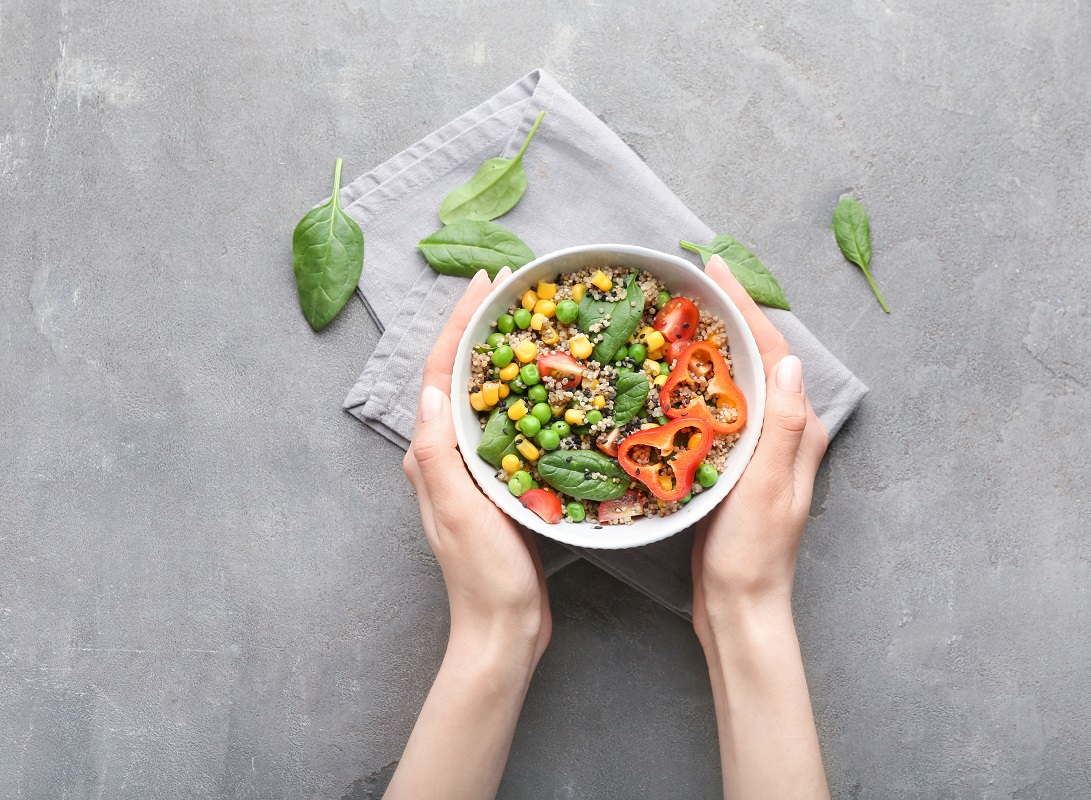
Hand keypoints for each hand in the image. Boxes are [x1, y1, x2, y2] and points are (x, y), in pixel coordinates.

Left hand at [402, 267, 550, 667]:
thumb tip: (432, 391)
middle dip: (479, 327)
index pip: (441, 374)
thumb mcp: (461, 513)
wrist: (506, 630)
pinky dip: (526, 393)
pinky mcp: (500, 484)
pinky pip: (509, 423)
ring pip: (485, 396)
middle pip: (459, 376)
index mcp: (431, 457)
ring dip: (502, 354)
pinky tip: (552, 382)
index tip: (485, 283)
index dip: (460, 324)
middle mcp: (445, 456)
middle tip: (511, 289)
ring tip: (531, 319)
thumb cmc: (485, 577)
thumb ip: (438, 455)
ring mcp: (473, 470)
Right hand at [692, 254, 831, 799]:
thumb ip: (781, 426)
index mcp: (795, 430)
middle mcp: (782, 432)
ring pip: (734, 378)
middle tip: (692, 278)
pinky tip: (667, 373)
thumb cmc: (753, 555)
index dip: (742, 305)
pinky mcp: (732, 466)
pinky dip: (694, 380)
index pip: (770, 350)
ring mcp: (758, 449)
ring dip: (711, 341)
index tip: (713, 266)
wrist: (740, 608)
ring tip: (677, 311)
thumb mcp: (767, 488)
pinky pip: (715, 407)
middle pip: (754, 355)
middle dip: (728, 312)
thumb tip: (787, 360)